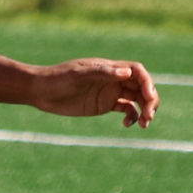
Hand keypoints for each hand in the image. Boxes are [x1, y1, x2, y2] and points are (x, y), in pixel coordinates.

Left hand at [27, 58, 158, 126]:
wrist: (42, 91)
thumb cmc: (59, 78)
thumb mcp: (79, 75)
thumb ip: (102, 72)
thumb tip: (126, 72)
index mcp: (109, 68)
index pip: (137, 71)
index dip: (148, 83)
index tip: (148, 98)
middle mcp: (113, 79)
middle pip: (141, 86)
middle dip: (150, 100)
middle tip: (149, 116)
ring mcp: (110, 92)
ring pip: (137, 99)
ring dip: (145, 109)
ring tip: (144, 123)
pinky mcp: (105, 104)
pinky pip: (126, 109)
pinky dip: (132, 117)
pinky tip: (126, 124)